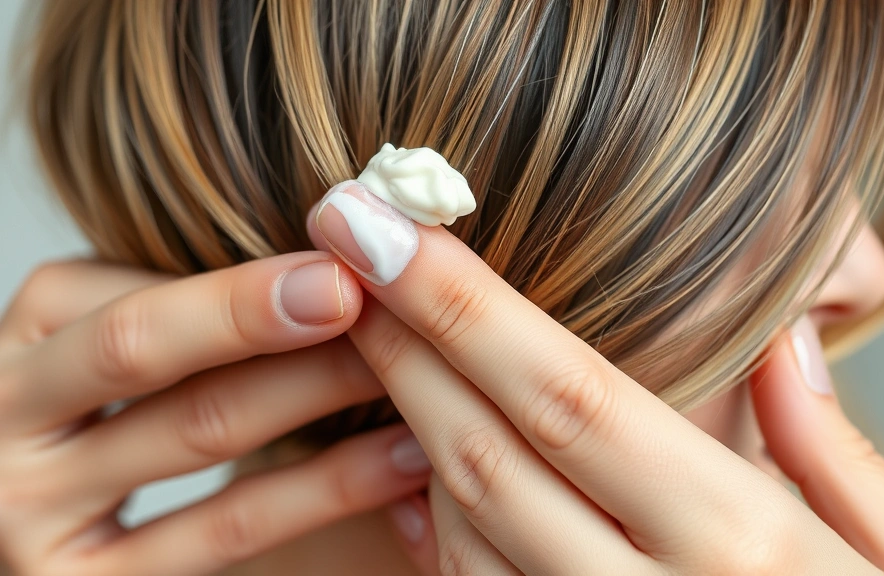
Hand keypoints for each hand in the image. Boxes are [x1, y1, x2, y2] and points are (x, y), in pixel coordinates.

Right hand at [0, 255, 431, 575]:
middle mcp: (7, 421)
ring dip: (319, 388)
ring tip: (413, 361)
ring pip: (199, 431)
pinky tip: (405, 456)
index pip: (129, 294)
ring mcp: (34, 516)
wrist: (58, 522)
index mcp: (24, 339)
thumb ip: (192, 308)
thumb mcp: (125, 347)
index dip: (243, 278)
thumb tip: (338, 246)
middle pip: (143, 349)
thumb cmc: (124, 412)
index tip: (348, 252)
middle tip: (373, 287)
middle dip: (264, 311)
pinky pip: (228, 529)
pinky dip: (327, 487)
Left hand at [308, 181, 883, 574]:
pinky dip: (442, 528)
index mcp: (742, 546)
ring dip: (414, 426)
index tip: (382, 227)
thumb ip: (835, 450)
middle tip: (345, 250)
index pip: (569, 396)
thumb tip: (783, 342)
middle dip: (405, 346)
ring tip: (384, 339)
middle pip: (487, 454)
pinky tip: (429, 471)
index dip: (461, 306)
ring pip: (465, 529)